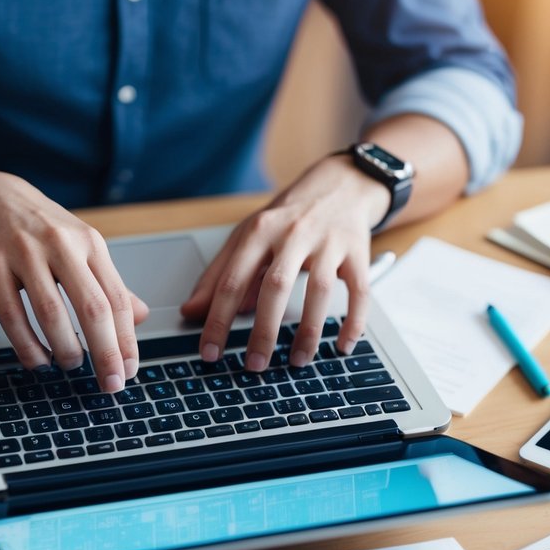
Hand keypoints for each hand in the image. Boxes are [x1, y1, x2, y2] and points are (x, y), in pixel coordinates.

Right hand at [0, 170, 148, 392]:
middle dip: (105, 352)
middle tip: (110, 382)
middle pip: (91, 308)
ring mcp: (24, 254)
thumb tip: (142, 317)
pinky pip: (12, 315)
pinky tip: (37, 359)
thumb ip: (111, 284)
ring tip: (71, 365)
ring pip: (51, 313)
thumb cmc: (43, 229)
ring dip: (65, 349)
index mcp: (90, 244)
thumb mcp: (83, 248)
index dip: (126, 340)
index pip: (117, 298)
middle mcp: (61, 246)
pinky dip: (26, 345)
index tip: (129, 370)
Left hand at [180, 154, 389, 369]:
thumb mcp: (247, 238)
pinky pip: (358, 292)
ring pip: (319, 291)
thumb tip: (190, 311)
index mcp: (259, 232)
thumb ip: (218, 275)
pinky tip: (342, 346)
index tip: (210, 352)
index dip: (218, 319)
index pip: (232, 280)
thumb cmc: (286, 218)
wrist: (339, 185)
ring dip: (308, 331)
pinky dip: (353, 321)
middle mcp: (293, 234)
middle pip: (275, 286)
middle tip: (254, 365)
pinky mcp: (358, 252)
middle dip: (263, 330)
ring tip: (296, 361)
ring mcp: (329, 243)